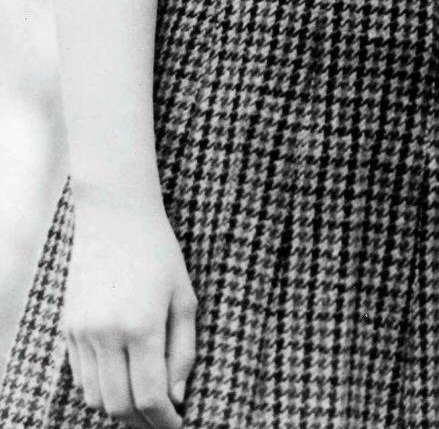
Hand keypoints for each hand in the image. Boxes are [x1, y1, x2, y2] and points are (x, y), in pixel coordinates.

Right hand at [62, 200, 196, 426]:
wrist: (115, 216)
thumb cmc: (160, 253)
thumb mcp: (185, 297)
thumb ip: (183, 350)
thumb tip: (177, 397)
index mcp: (142, 325)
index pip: (150, 396)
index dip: (165, 420)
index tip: (178, 424)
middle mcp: (107, 333)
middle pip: (119, 406)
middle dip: (142, 421)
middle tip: (162, 419)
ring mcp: (82, 333)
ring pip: (95, 398)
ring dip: (119, 409)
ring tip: (143, 402)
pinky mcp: (69, 329)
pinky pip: (81, 377)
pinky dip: (100, 390)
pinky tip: (121, 379)